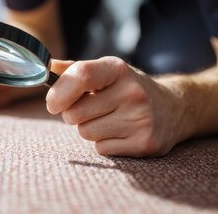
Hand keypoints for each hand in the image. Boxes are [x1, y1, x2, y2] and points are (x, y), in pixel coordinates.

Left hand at [46, 57, 190, 156]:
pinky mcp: (145, 143)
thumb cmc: (127, 88)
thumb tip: (43, 67)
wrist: (174, 108)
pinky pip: (102, 149)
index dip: (59, 92)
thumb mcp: (106, 71)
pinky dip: (105, 143)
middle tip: (91, 110)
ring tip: (110, 119)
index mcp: (118, 69)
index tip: (52, 104)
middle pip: (75, 113)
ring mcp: (141, 118)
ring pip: (86, 132)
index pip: (81, 75)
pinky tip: (121, 132)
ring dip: (90, 129)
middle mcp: (132, 92)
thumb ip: (74, 69)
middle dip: (74, 114)